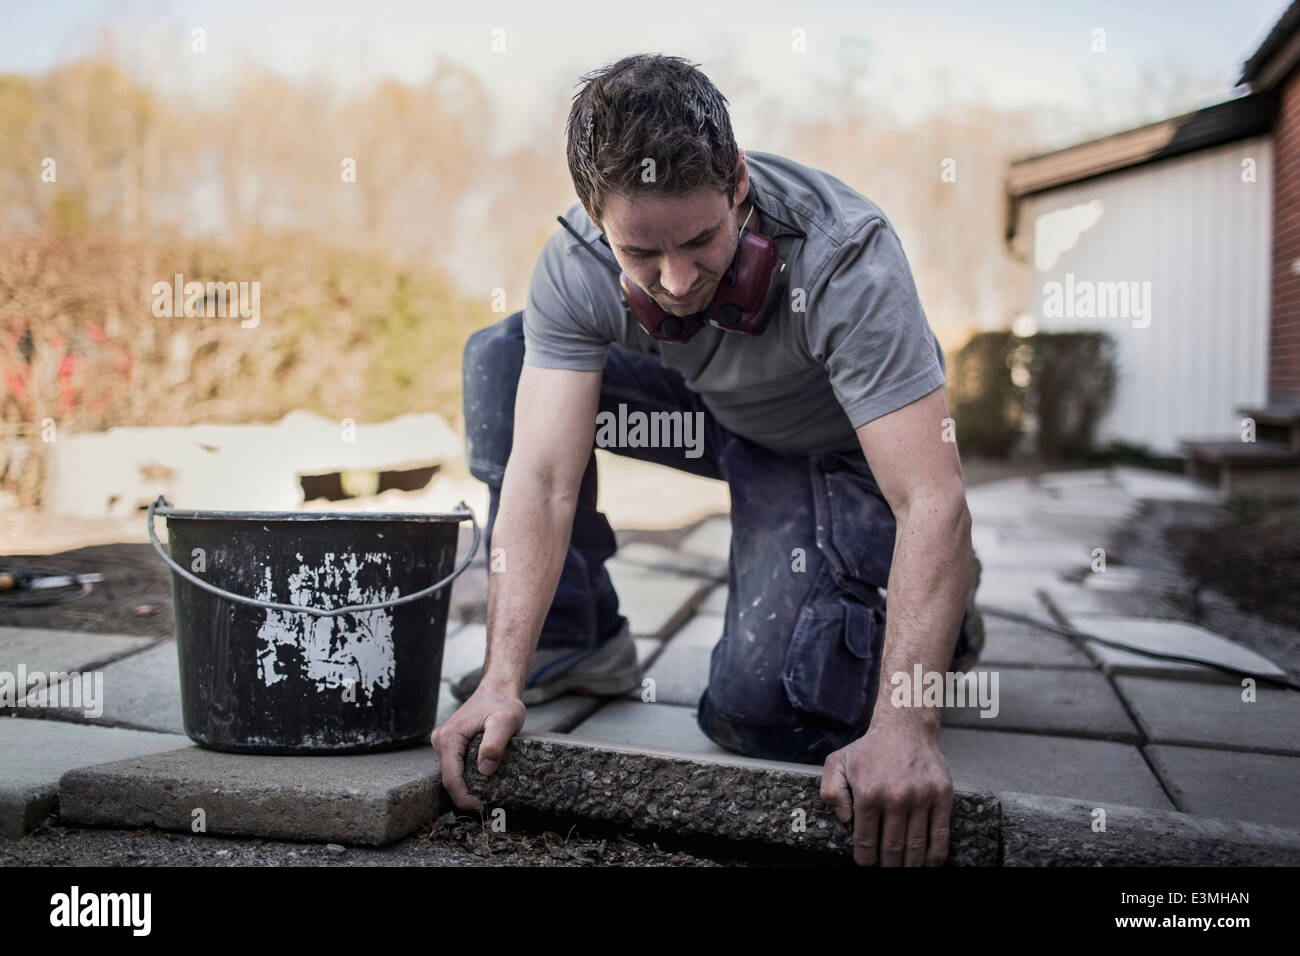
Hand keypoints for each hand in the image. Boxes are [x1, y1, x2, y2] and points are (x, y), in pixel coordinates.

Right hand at [429, 685, 525, 812]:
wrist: (498, 689)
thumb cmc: (503, 703)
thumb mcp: (505, 721)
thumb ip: (495, 744)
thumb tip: (485, 769)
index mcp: (449, 738)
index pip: (451, 779)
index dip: (464, 798)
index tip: (481, 808)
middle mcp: (441, 740)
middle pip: (449, 779)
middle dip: (465, 796)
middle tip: (486, 806)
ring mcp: (444, 742)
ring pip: (452, 774)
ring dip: (466, 787)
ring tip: (486, 796)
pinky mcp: (451, 743)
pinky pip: (456, 766)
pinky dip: (467, 777)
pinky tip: (483, 782)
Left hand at [819, 718, 953, 865]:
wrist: (905, 727)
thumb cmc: (870, 749)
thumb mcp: (838, 762)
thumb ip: (831, 792)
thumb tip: (845, 820)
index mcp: (868, 793)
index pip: (866, 840)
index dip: (865, 859)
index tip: (867, 863)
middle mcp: (895, 797)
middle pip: (892, 848)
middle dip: (888, 865)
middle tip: (887, 868)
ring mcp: (921, 797)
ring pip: (916, 845)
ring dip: (910, 864)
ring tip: (905, 868)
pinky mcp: (942, 795)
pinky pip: (941, 833)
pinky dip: (936, 854)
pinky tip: (929, 863)